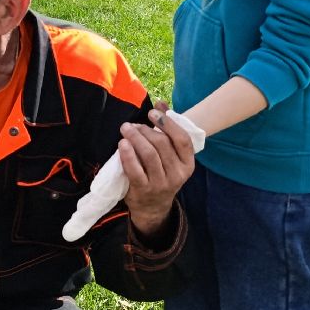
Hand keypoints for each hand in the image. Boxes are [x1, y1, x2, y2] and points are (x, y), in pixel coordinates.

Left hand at [119, 105, 195, 239]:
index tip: (153, 112)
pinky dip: (127, 155)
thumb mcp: (170, 156)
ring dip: (135, 138)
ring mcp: (161, 183)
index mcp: (187, 163)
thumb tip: (161, 103)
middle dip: (146, 130)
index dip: (168, 123)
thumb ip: (167, 129)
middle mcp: (177, 174)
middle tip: (133, 125)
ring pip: (149, 154)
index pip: (182, 139)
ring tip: (126, 129)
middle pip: (162, 144)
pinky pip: (135, 169)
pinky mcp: (144, 189)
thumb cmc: (161, 173)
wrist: (152, 206)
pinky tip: (122, 144)